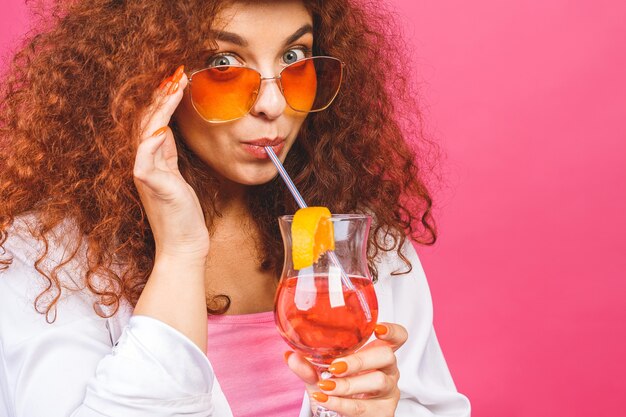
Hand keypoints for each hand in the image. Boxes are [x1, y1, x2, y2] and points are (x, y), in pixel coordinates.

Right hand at [133, 66, 208, 260]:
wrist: (184, 244)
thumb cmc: (182, 213)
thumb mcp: (175, 176)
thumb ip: (167, 154)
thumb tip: (165, 129)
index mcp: (148, 160)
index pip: (151, 122)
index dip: (162, 100)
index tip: (176, 80)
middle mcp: (141, 163)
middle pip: (145, 120)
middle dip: (161, 95)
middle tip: (177, 73)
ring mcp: (142, 171)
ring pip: (146, 129)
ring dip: (161, 105)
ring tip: (176, 85)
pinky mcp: (148, 181)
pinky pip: (147, 151)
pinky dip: (154, 133)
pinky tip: (166, 119)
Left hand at [285, 322, 408, 416]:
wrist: (337, 415)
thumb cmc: (337, 386)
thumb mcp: (321, 373)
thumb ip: (308, 364)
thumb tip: (291, 356)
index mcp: (377, 353)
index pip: (398, 336)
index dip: (392, 330)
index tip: (377, 329)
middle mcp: (388, 370)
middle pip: (387, 356)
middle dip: (359, 360)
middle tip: (335, 366)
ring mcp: (389, 391)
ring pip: (377, 381)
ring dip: (348, 384)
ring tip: (325, 385)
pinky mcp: (383, 412)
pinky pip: (363, 406)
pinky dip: (340, 403)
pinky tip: (324, 398)